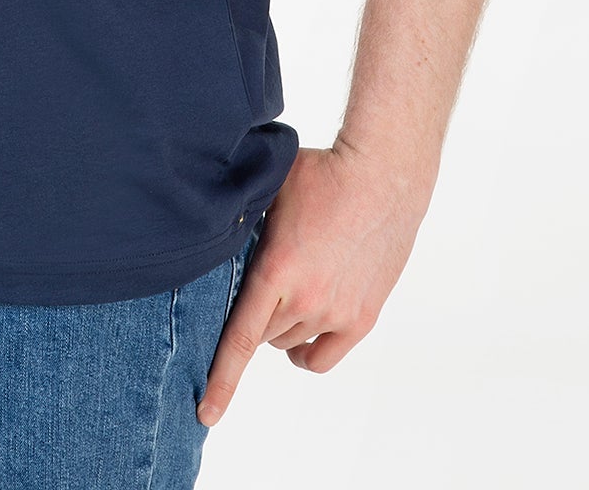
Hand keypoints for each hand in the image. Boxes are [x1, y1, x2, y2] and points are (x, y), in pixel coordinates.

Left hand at [197, 139, 432, 423]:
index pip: (240, 338)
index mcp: (276, 269)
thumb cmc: (322, 174)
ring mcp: (336, 313)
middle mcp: (306, 299)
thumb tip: (206, 228)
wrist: (382, 177)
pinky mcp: (362, 318)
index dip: (221, 379)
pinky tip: (301, 330)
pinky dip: (306, 351)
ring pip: (289, 343)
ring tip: (284, 289)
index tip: (206, 413)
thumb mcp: (268, 190)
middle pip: (261, 335)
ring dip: (279, 326)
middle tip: (256, 282)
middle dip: (252, 314)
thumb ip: (240, 221)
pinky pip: (321, 357)